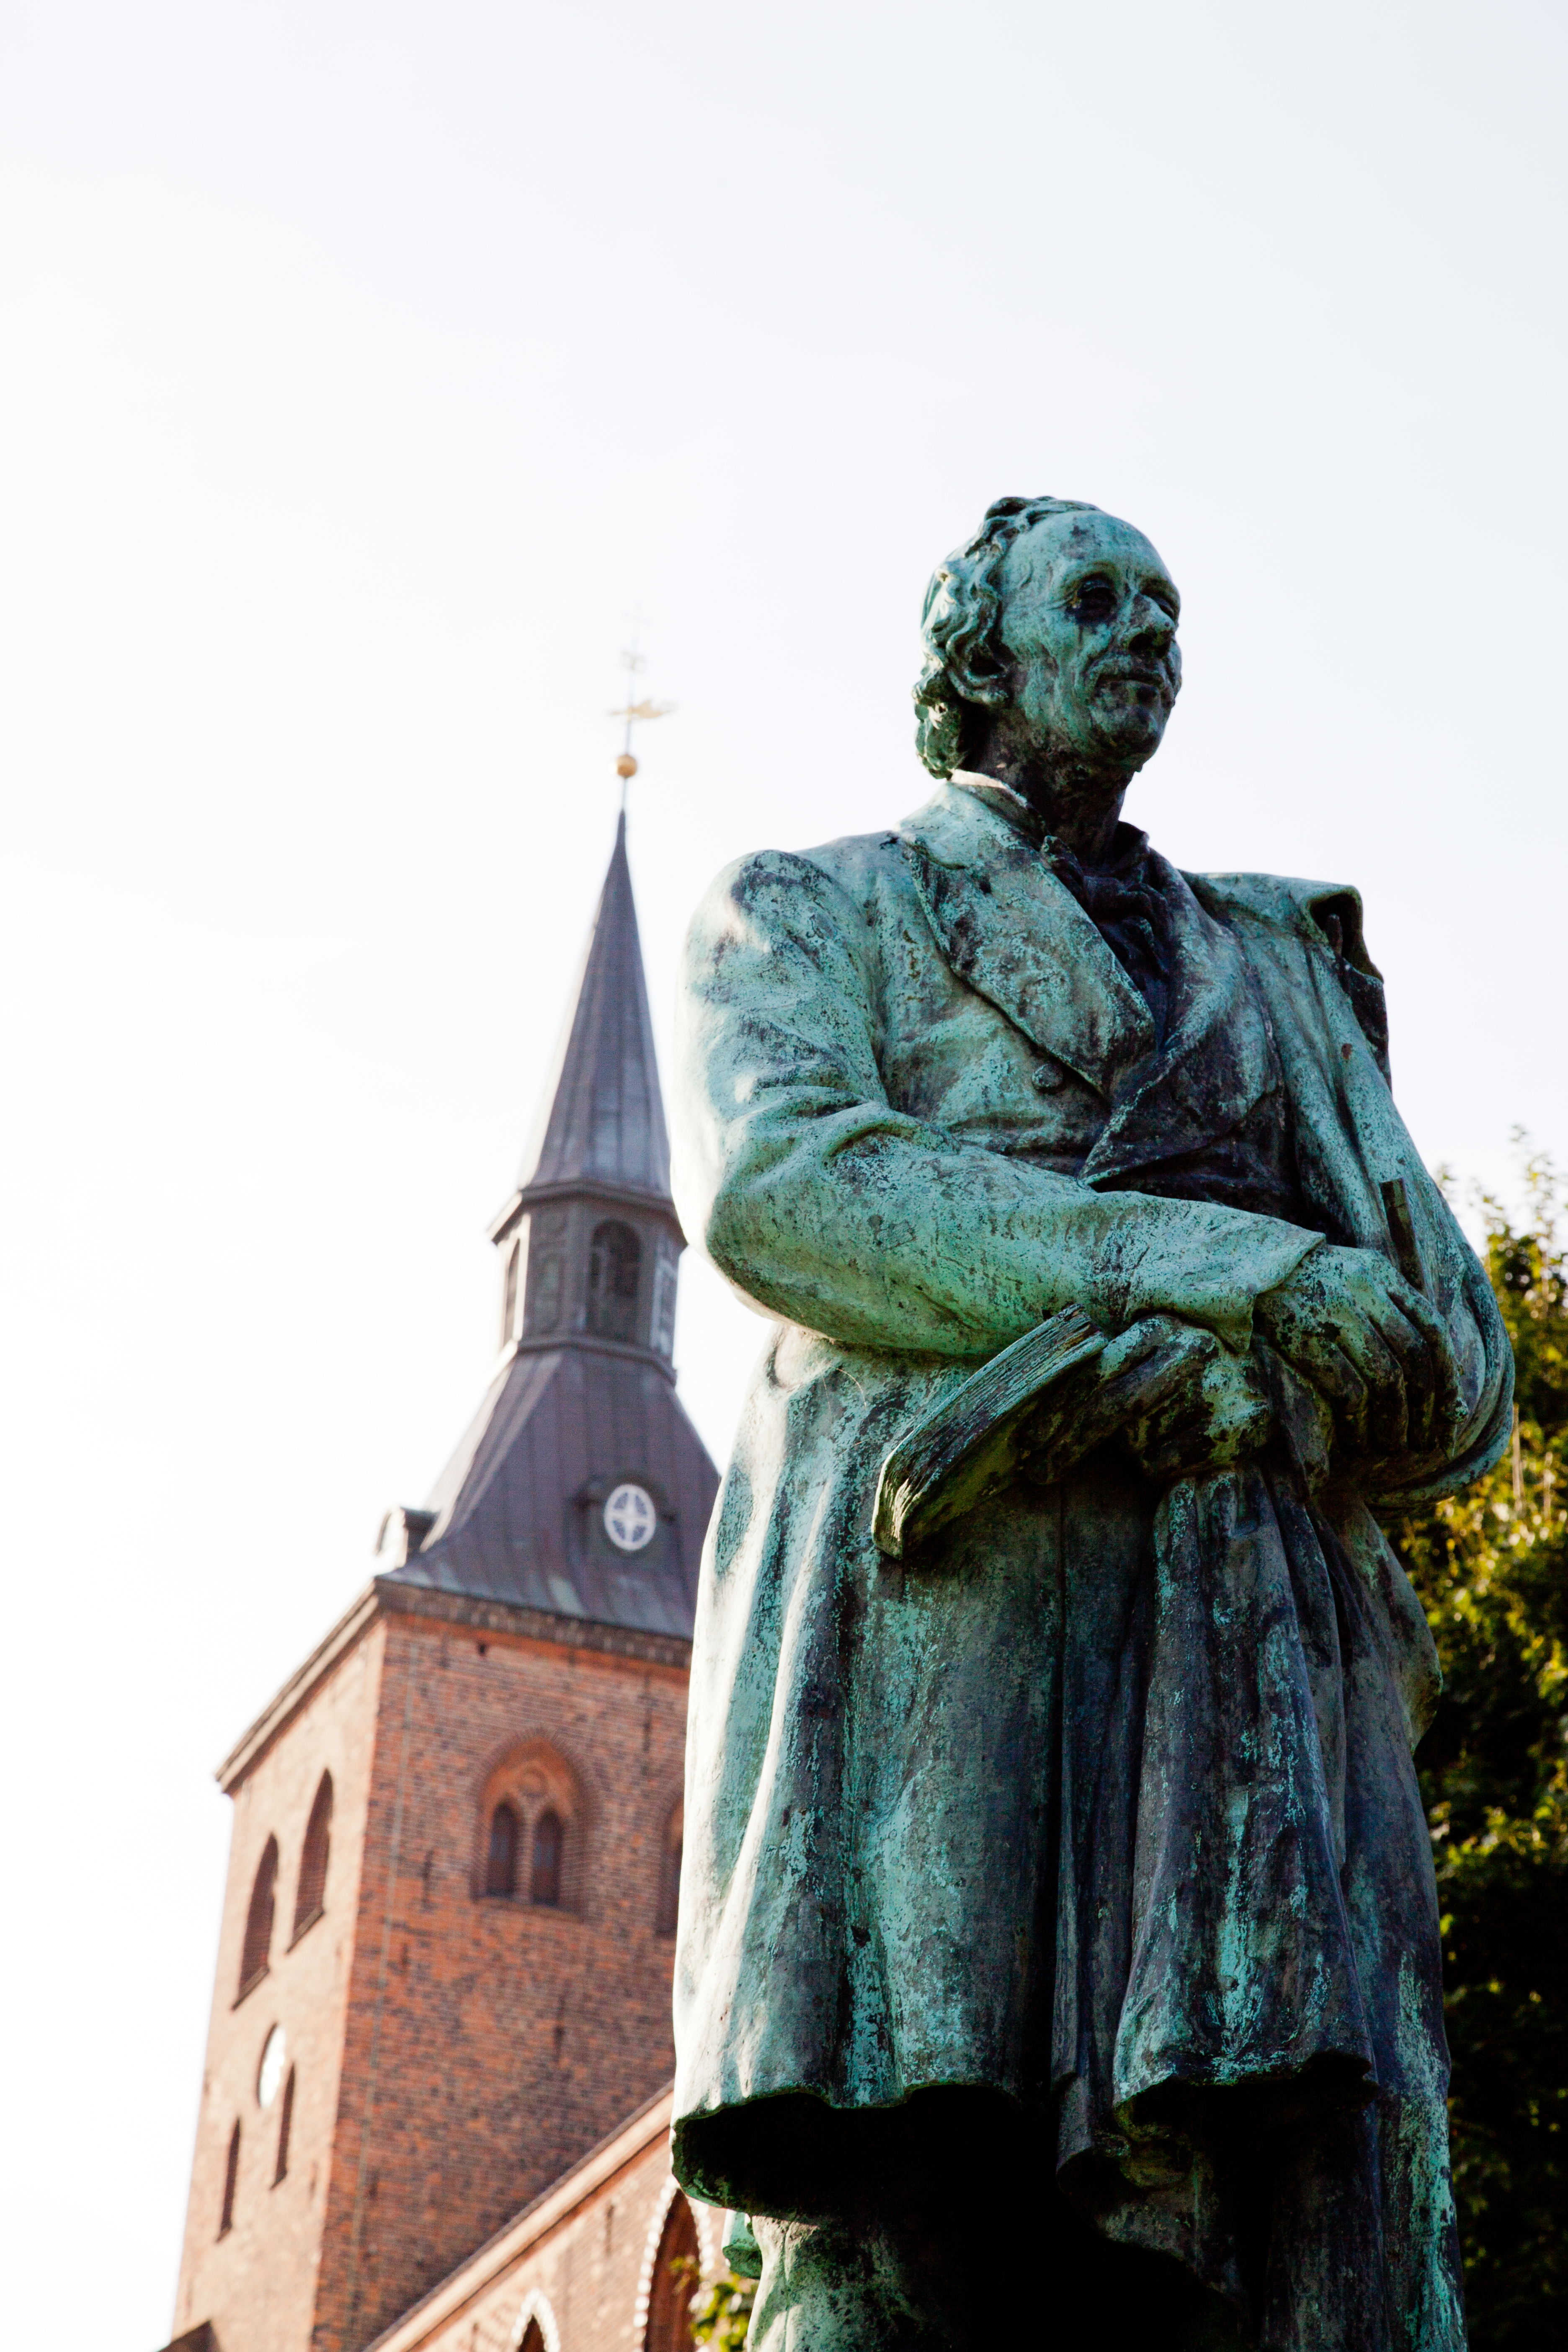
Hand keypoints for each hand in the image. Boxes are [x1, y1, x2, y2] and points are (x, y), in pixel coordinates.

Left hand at [1023, 1314, 1269, 1486]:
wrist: (1255, 1379)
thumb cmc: (1175, 1375)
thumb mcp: (1137, 1357)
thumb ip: (1094, 1376)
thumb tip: (1031, 1425)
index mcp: (1158, 1325)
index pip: (1096, 1369)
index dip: (1057, 1408)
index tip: (1028, 1441)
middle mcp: (1191, 1348)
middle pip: (1116, 1406)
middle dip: (1069, 1444)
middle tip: (1038, 1472)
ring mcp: (1220, 1385)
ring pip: (1140, 1439)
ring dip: (1126, 1448)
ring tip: (1140, 1439)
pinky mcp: (1241, 1421)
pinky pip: (1168, 1461)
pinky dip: (1154, 1464)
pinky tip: (1168, 1448)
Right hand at [1254, 1244, 1461, 1465]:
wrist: (1228, 1271)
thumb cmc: (1291, 1290)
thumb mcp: (1343, 1285)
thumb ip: (1384, 1315)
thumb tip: (1438, 1384)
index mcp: (1377, 1272)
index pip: (1431, 1329)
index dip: (1447, 1379)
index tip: (1451, 1419)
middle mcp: (1360, 1286)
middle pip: (1413, 1355)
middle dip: (1426, 1407)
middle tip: (1424, 1444)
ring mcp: (1329, 1309)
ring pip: (1385, 1375)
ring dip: (1394, 1420)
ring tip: (1393, 1447)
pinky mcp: (1300, 1334)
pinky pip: (1346, 1387)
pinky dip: (1359, 1420)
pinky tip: (1357, 1440)